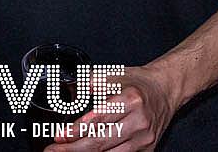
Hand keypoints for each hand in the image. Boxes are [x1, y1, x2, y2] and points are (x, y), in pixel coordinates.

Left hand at [46, 65, 178, 150]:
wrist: (165, 91)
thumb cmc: (137, 83)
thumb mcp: (113, 74)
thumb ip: (88, 81)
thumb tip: (67, 89)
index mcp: (130, 101)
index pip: (98, 120)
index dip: (76, 131)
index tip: (58, 137)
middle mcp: (139, 122)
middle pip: (101, 142)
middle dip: (73, 149)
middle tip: (53, 150)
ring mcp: (144, 140)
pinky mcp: (147, 151)